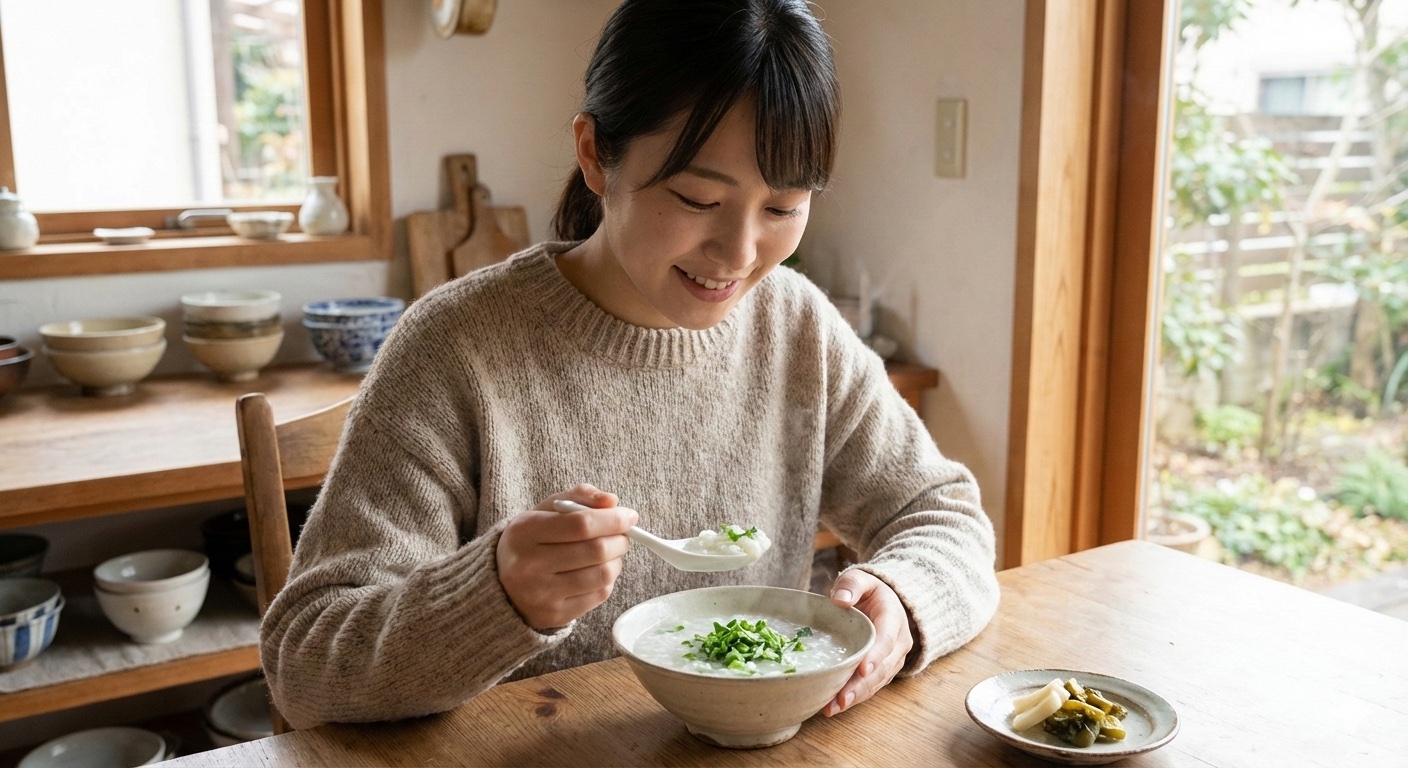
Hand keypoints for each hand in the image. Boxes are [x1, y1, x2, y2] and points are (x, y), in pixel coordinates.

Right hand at [496, 483, 636, 629]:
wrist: (503, 586)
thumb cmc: (532, 541)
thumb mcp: (546, 511)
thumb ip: (579, 497)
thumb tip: (612, 501)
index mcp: (524, 532)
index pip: (581, 524)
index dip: (613, 519)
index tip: (630, 516)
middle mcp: (529, 566)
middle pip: (596, 550)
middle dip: (619, 540)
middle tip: (621, 535)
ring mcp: (541, 594)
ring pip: (603, 574)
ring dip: (616, 560)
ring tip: (609, 553)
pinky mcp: (556, 615)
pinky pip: (599, 594)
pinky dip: (607, 580)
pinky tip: (597, 571)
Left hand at [823, 569, 912, 715]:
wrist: (885, 603)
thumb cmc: (870, 592)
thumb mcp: (862, 579)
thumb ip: (852, 584)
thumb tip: (840, 599)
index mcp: (893, 618)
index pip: (886, 640)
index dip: (875, 656)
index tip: (860, 669)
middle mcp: (898, 644)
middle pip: (881, 668)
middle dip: (861, 685)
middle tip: (840, 699)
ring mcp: (892, 660)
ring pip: (876, 682)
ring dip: (856, 696)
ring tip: (832, 707)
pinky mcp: (883, 671)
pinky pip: (871, 687)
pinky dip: (855, 697)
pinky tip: (834, 706)